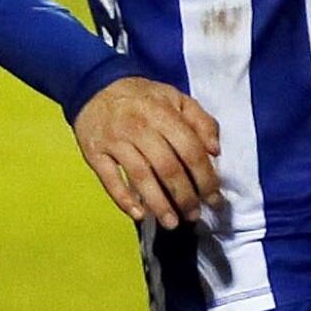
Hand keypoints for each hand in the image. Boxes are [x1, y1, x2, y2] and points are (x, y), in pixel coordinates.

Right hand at [72, 76, 224, 226]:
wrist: (96, 87)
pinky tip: (139, 215)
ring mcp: (115, 141)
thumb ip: (200, 121)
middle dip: (185, 196)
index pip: (190, 150)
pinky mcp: (94, 153)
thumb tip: (215, 150)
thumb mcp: (176, 98)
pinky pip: (110, 180)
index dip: (205, 177)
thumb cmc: (143, 98)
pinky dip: (124, 199)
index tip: (215, 198)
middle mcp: (139, 128)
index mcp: (163, 114)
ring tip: (172, 223)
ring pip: (141, 177)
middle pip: (167, 168)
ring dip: (159, 204)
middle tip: (194, 215)